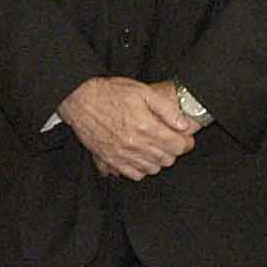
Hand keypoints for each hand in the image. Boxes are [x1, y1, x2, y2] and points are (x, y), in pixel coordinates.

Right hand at [58, 76, 197, 180]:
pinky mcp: (110, 160)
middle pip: (166, 160)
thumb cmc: (110, 93)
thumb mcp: (143, 92)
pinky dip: (141, 169)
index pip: (177, 146)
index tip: (186, 139)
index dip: (186, 143)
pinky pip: (133, 174)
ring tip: (156, 148)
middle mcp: (135, 144)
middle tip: (171, 140)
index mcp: (146, 127)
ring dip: (158, 160)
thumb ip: (166, 110)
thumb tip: (183, 125)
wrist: (80, 99)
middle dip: (173, 151)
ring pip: (152, 169)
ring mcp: (121, 155)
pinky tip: (141, 157)